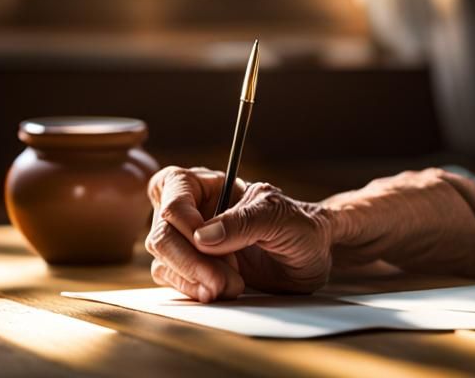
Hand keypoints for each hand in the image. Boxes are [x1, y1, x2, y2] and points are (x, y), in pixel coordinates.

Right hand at [144, 166, 331, 301]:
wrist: (312, 257)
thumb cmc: (300, 226)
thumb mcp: (280, 217)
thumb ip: (244, 222)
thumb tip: (203, 236)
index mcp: (211, 183)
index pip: (173, 186)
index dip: (182, 216)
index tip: (205, 241)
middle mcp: (193, 209)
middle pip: (162, 231)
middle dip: (190, 260)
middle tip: (222, 279)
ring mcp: (189, 241)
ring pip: (162, 260)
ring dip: (194, 279)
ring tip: (233, 285)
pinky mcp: (192, 269)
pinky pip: (172, 280)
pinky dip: (193, 289)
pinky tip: (219, 291)